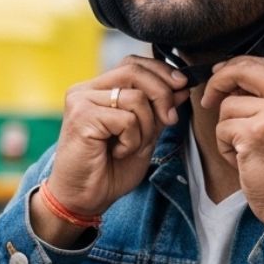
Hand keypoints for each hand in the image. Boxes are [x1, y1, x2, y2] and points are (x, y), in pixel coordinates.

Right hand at [43, 56, 189, 221]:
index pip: (133, 64)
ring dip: (145, 127)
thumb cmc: (109, 170)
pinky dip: (132, 140)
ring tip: (130, 147)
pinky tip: (118, 153)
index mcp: (98, 90)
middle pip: (135, 71)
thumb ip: (157, 111)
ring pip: (136, 98)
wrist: (83, 199)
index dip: (161, 71)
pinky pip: (126, 119)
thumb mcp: (143, 136)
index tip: (182, 87)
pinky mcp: (81, 116)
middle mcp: (85, 90)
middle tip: (170, 120)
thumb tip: (181, 87)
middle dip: (162, 94)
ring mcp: (80, 101)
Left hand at [199, 57, 263, 224]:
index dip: (236, 66)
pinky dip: (225, 148)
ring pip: (228, 106)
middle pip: (244, 69)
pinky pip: (222, 129)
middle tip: (207, 98)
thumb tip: (234, 82)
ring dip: (227, 130)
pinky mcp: (255, 133)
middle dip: (218, 81)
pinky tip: (242, 160)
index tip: (220, 75)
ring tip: (245, 150)